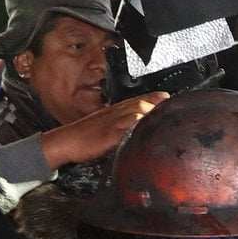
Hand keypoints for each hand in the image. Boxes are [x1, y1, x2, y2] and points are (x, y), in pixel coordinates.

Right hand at [39, 94, 163, 167]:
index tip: (168, 97)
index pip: (139, 99)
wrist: (66, 141)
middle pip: (141, 104)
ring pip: (135, 113)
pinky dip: (136, 128)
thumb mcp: (106, 124)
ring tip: (164, 117)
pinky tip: (146, 128)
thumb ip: (123, 122)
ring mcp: (113, 123)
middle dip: (157, 106)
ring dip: (150, 114)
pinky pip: (125, 129)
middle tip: (172, 108)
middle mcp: (116, 113)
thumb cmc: (85, 134)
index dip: (155, 98)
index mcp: (116, 110)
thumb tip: (139, 122)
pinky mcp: (108, 136)